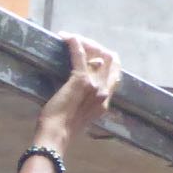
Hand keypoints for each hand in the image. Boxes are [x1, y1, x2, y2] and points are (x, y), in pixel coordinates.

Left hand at [36, 35, 121, 151]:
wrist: (56, 136)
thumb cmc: (62, 129)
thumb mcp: (81, 114)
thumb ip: (86, 100)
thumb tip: (79, 82)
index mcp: (106, 100)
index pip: (116, 72)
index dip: (107, 59)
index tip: (93, 54)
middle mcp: (104, 91)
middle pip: (109, 59)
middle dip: (95, 47)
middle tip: (80, 43)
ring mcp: (94, 85)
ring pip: (96, 54)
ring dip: (84, 43)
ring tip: (71, 39)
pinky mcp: (79, 80)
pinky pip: (79, 56)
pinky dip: (74, 44)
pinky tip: (66, 37)